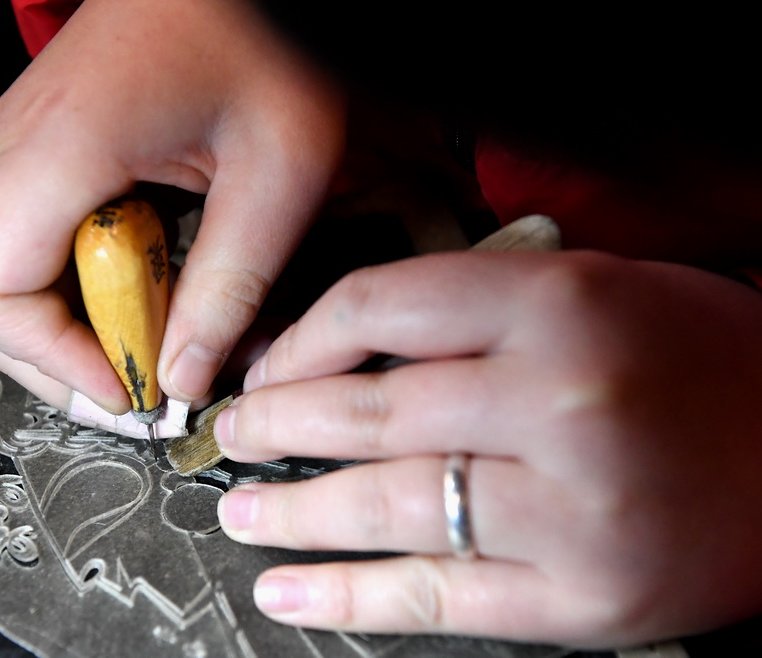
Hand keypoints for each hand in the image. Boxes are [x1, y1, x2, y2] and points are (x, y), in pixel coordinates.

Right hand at [0, 0, 343, 413]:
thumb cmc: (261, 38)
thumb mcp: (277, 173)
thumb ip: (230, 284)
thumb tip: (185, 375)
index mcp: (58, 148)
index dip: (52, 360)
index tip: (128, 387)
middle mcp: (18, 147)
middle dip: (68, 355)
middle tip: (150, 377)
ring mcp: (27, 143)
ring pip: (17, 270)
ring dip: (84, 321)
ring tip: (164, 332)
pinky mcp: (52, 145)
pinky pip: (44, 237)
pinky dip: (92, 280)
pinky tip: (155, 281)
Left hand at [213, 249, 761, 646]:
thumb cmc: (697, 360)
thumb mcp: (594, 290)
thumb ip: (475, 308)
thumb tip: (345, 349)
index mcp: (558, 306)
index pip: (379, 306)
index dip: (299, 341)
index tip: (266, 366)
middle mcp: (559, 400)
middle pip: (368, 412)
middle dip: (277, 426)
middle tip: (235, 436)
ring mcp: (569, 507)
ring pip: (387, 507)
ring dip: (294, 513)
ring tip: (243, 511)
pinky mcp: (580, 595)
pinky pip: (436, 595)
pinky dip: (348, 595)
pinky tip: (290, 590)